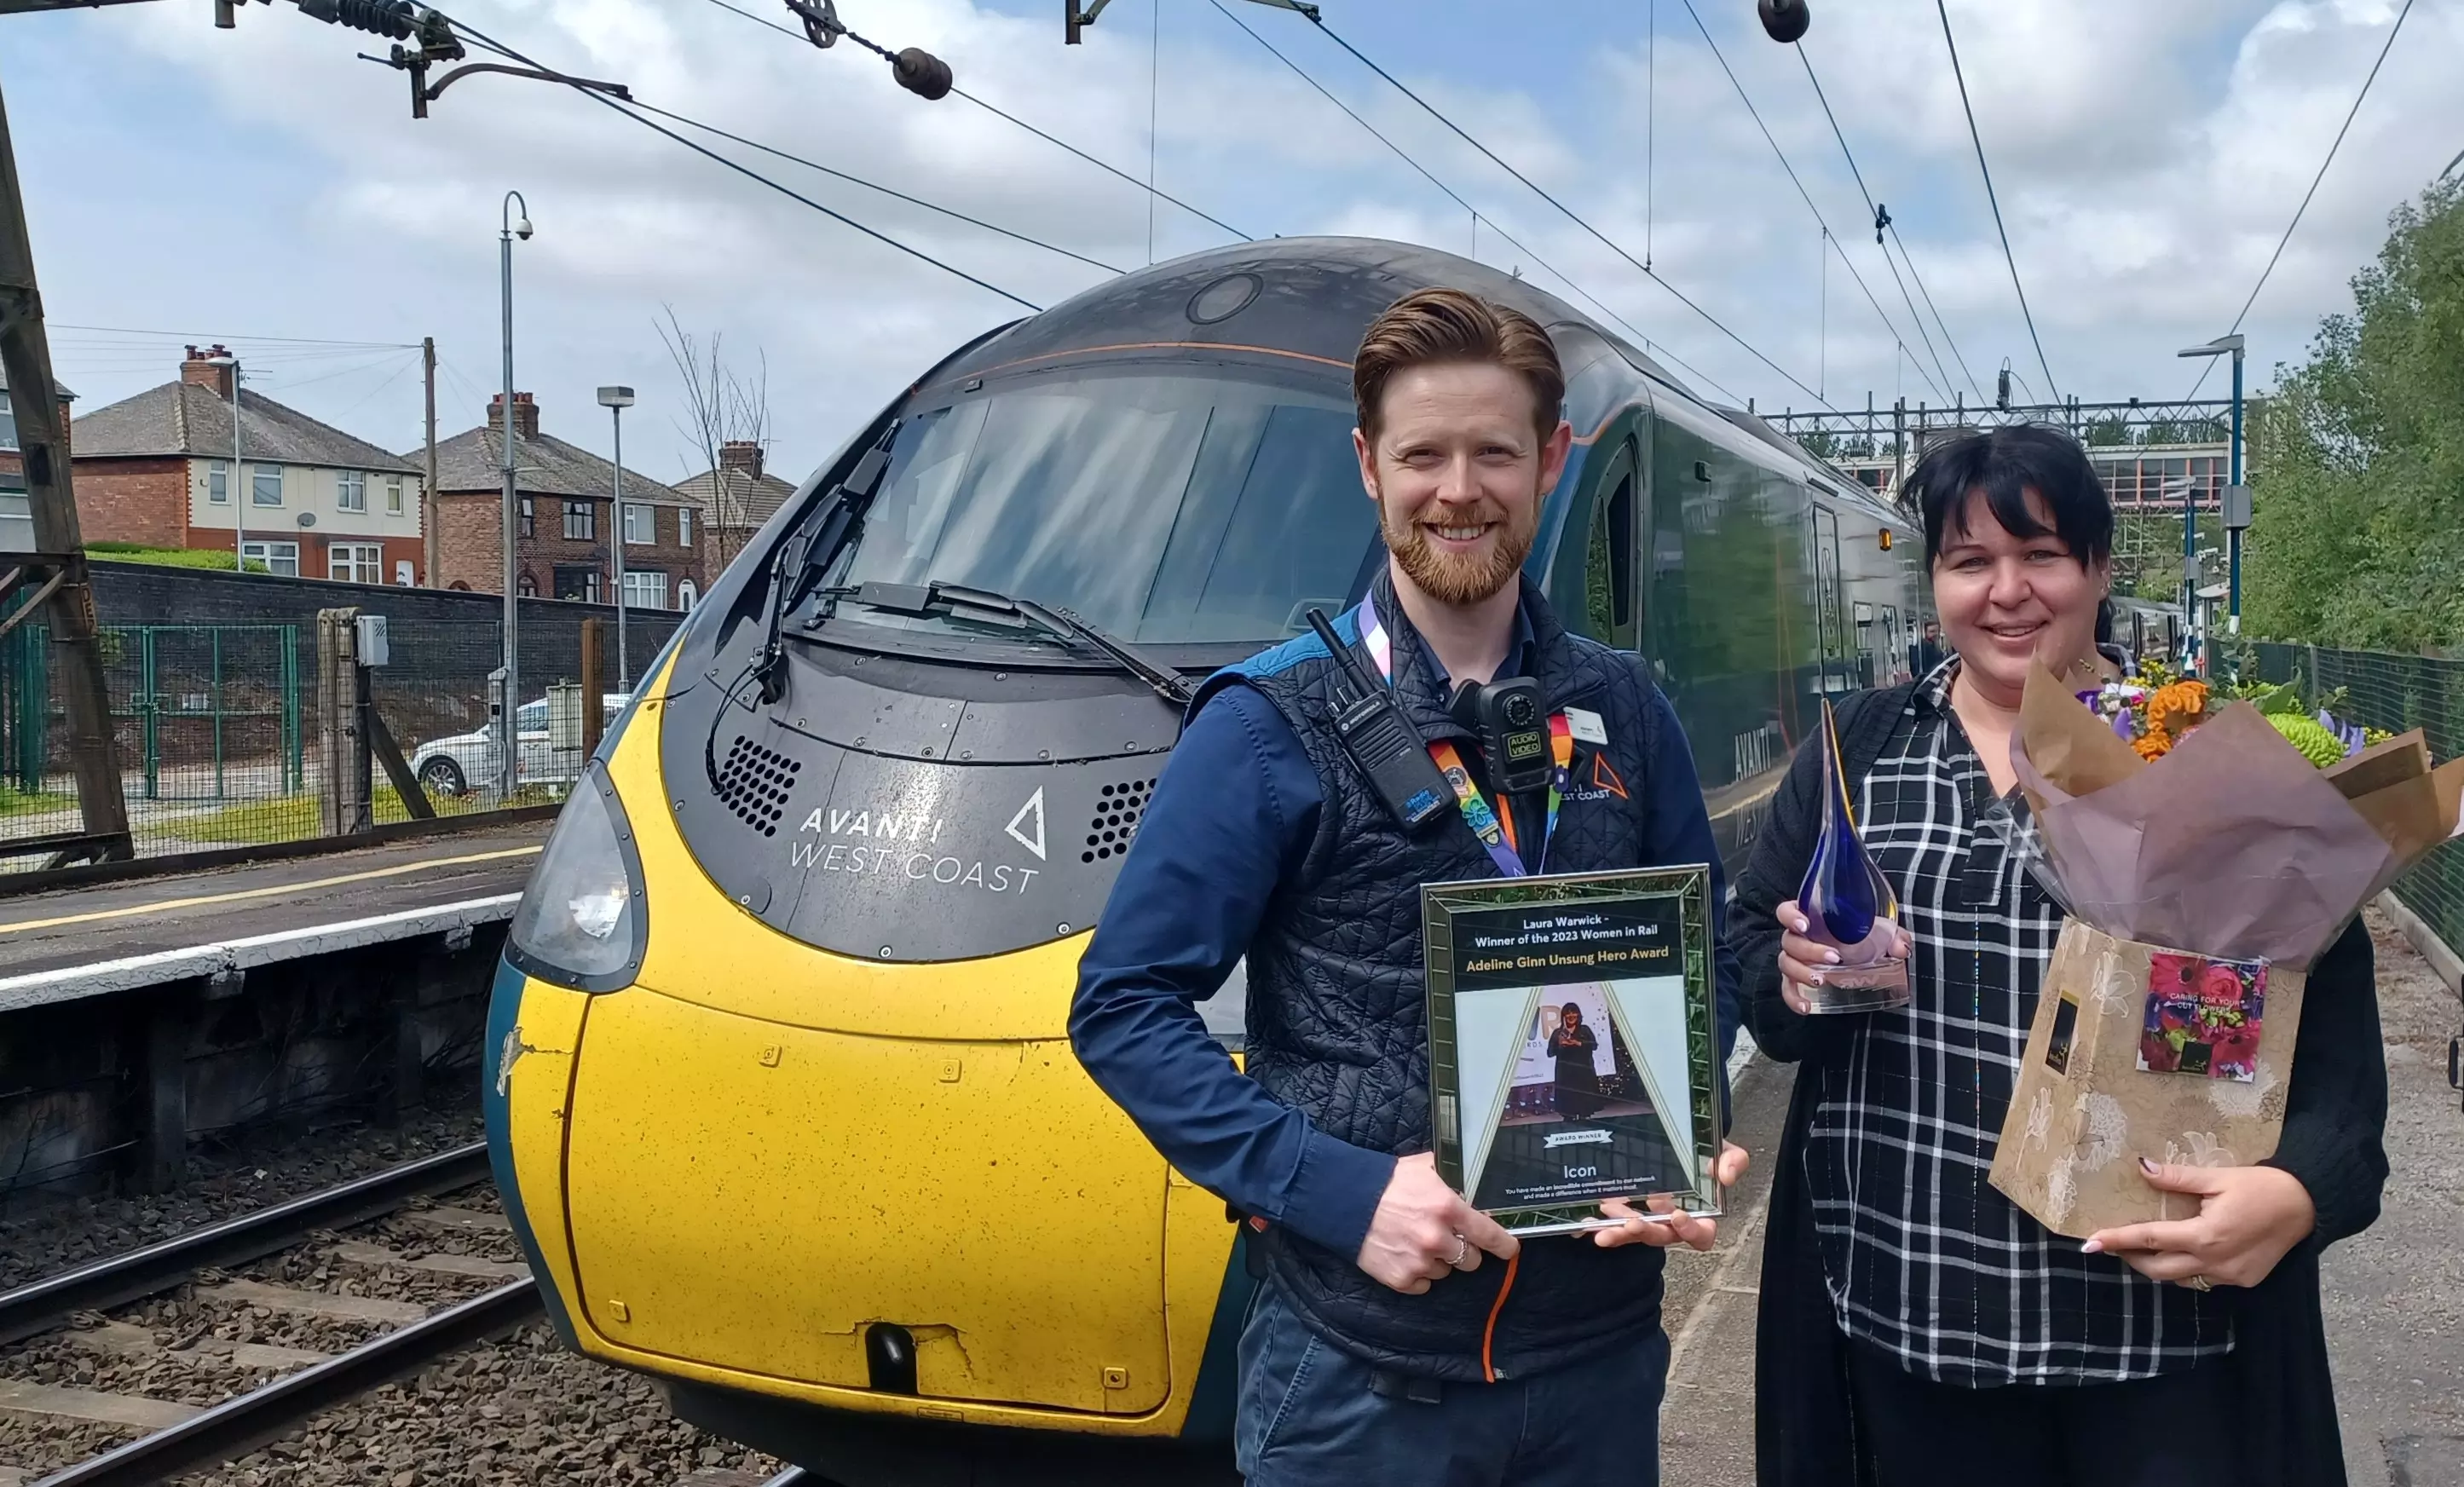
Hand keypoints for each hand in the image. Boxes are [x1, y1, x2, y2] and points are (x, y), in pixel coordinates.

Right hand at [1356, 1153, 1518, 1293]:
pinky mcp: (1401, 1279)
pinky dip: (1418, 1274)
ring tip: (1416, 1241)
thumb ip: (1454, 1178)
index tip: (1509, 1249)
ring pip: (1447, 1272)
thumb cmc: (1386, 1181)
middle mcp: (1437, 1238)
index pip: (1490, 1235)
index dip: (1504, 1245)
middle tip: (1446, 1237)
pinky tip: (1404, 1254)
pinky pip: (1424, 1285)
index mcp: (1448, 1208)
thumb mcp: (1425, 1168)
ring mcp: (1419, 1262)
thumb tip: (1476, 1187)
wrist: (1344, 1200)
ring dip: (1438, 1261)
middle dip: (1464, 1249)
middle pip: (1472, 1260)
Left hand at [1593, 1142, 1748, 1251]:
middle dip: (1646, 1232)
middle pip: (1661, 1236)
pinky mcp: (1626, 1211)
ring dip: (1618, 1233)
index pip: (1701, 1235)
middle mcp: (1672, 1221)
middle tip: (1632, 1224)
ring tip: (1602, 1229)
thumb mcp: (1722, 1151)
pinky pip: (1612, 1223)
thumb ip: (1732, 1161)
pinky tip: (1586, 1221)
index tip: (1679, 1216)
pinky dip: (1599, 1223)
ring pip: (1633, 1233)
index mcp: (1700, 1214)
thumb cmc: (1703, 1152)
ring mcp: (1648, 1217)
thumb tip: (1726, 1176)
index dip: (1691, 1231)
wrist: (1679, 1137)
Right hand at [1774, 900, 1912, 1014]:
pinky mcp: (1796, 980)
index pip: (1787, 911)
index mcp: (1811, 917)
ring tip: (1822, 981)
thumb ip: (1892, 936)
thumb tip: (1900, 949)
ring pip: (1786, 964)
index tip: (1805, 925)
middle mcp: (1798, 937)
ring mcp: (1795, 959)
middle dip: (1810, 950)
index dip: (1791, 916)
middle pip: (1790, 941)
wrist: (1863, 953)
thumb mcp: (1880, 931)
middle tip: (1835, 958)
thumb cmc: (1863, 935)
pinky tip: (1806, 1007)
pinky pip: (1788, 989)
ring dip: (1802, 973)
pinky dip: (1794, 998)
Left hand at [2081, 1159, 2316, 1288]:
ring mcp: (2230, 1276)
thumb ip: (2177, 1178)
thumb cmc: (2261, 1186)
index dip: (2117, 1240)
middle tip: (2113, 1244)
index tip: (2090, 1243)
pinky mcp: (2244, 1280)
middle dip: (2132, 1259)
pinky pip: (2205, 1280)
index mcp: (2205, 1236)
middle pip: (2159, 1270)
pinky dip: (2187, 1269)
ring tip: (2141, 1249)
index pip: (2149, 1240)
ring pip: (2181, 1279)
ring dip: (2158, 1266)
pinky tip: (2182, 1253)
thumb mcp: (2217, 1177)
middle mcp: (2214, 1262)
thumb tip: (2141, 1168)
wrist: (2306, 1205)